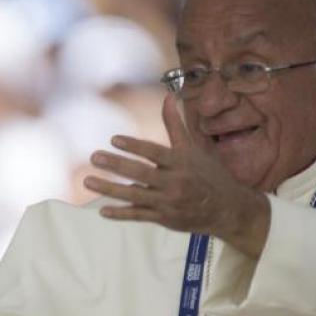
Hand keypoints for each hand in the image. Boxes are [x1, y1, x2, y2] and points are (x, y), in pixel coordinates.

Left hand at [83, 96, 270, 257]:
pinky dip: (121, 213)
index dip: (134, 146)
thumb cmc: (208, 174)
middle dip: (116, 165)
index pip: (154, 152)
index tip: (114, 139)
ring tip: (88, 181)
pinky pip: (139, 216)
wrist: (227, 209)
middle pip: (141, 173)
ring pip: (134, 195)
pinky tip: (103, 210)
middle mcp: (175, 182)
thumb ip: (176, 125)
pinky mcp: (164, 218)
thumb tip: (168, 97)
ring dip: (109, 189)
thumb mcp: (194, 148)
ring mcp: (168, 202)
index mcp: (181, 163)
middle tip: (94, 157)